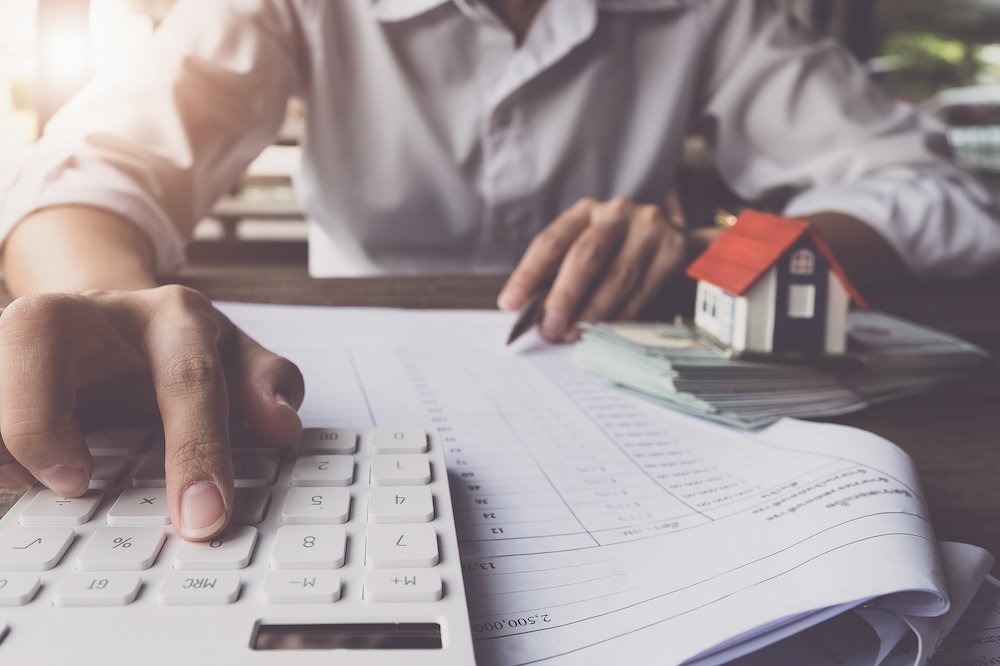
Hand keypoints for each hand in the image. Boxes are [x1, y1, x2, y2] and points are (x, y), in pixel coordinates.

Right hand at [0, 285, 303, 539]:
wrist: (121, 326)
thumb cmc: (184, 352)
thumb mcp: (239, 360)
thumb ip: (268, 384)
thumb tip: (282, 425)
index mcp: (172, 316)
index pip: (186, 378)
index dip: (196, 449)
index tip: (204, 516)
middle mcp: (91, 310)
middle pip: (38, 330)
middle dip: (42, 414)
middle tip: (74, 484)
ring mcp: (28, 330)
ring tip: (27, 483)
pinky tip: (10, 475)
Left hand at [498, 195, 688, 341]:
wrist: (682, 246)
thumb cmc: (622, 255)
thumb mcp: (592, 254)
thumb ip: (563, 278)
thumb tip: (534, 316)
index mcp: (586, 212)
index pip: (551, 242)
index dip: (528, 274)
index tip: (510, 304)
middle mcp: (617, 213)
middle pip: (586, 256)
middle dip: (564, 297)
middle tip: (549, 329)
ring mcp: (650, 228)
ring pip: (618, 275)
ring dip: (593, 312)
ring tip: (574, 336)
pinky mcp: (675, 248)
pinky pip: (645, 289)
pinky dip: (623, 315)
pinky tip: (606, 332)